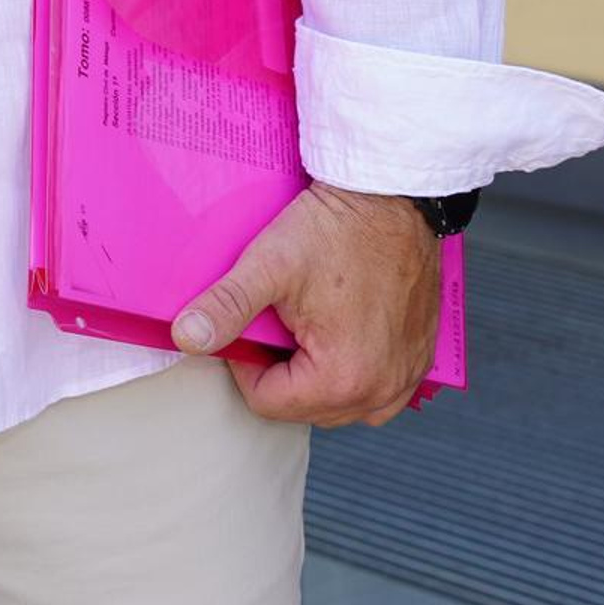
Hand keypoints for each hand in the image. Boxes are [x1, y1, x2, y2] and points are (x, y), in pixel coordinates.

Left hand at [173, 183, 440, 426]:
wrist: (391, 197)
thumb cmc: (338, 230)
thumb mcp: (269, 266)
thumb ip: (226, 306)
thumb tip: (186, 337)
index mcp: (344, 378)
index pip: (268, 401)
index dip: (244, 363)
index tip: (248, 323)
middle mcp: (383, 390)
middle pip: (305, 407)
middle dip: (280, 372)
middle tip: (276, 320)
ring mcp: (406, 377)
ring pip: (340, 403)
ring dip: (314, 377)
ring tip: (304, 326)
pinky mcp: (418, 359)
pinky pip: (377, 390)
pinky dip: (352, 373)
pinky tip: (338, 335)